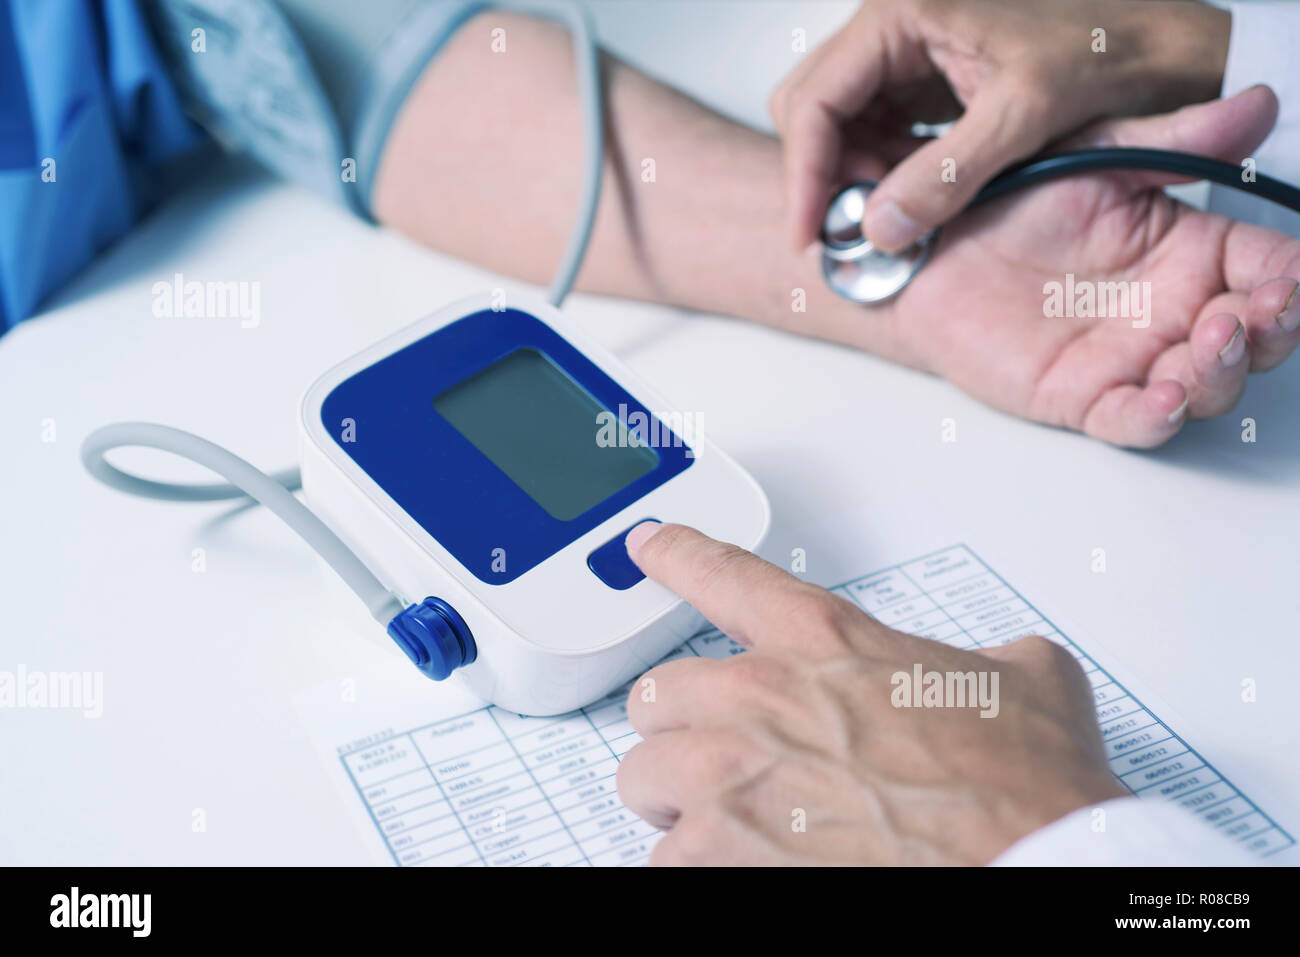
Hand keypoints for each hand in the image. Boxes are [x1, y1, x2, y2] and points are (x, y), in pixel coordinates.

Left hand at [616, 522, 1125, 865]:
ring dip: (676, 800)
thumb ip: (985, 659)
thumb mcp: (1027, 680)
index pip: (722, 573)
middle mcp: (760, 698)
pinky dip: (693, 866)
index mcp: (824, 640)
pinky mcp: (717, 854)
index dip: (675, 554)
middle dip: (681, 728)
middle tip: (720, 755)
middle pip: (655, 693)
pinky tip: (739, 869)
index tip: (648, 545)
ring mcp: (731, 776)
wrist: (1035, 867)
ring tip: (722, 822)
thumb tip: (1001, 668)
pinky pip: (662, 857)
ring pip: (642, 776)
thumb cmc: (1026, 789)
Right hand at [770, 0, 1230, 250]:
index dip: (806, 174)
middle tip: (843, 231)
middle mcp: (895, 18)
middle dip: (821, 172)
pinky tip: (904, 198)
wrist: (1165, 43)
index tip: (808, 233)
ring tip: (879, 220)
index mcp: (904, 10)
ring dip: (849, 172)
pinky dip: (877, 164)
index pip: (816, 99)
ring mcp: (907, 43)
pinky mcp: (926, 69)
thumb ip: (945, 177)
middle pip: (813, 104)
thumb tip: (877, 230)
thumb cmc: (1107, 55)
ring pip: (838, 116)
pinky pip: (875, 120)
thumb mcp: (1022, 119)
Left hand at [803, 89, 1299, 447]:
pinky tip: (1161, 398)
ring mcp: (1131, 359)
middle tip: (1250, 313)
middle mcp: (1173, 312)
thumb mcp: (1099, 154)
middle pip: (1253, 339)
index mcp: (1192, 253)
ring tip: (1209, 343)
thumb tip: (1258, 107)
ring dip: (1220, 373)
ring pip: (1204, 386)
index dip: (1292, 281)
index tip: (1290, 280)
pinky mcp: (1082, 397)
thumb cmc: (1012, 198)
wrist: (932, 247)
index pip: (1271, 270)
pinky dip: (1154, 418)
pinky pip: (1131, 421)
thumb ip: (1176, 143)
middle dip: (1268, 332)